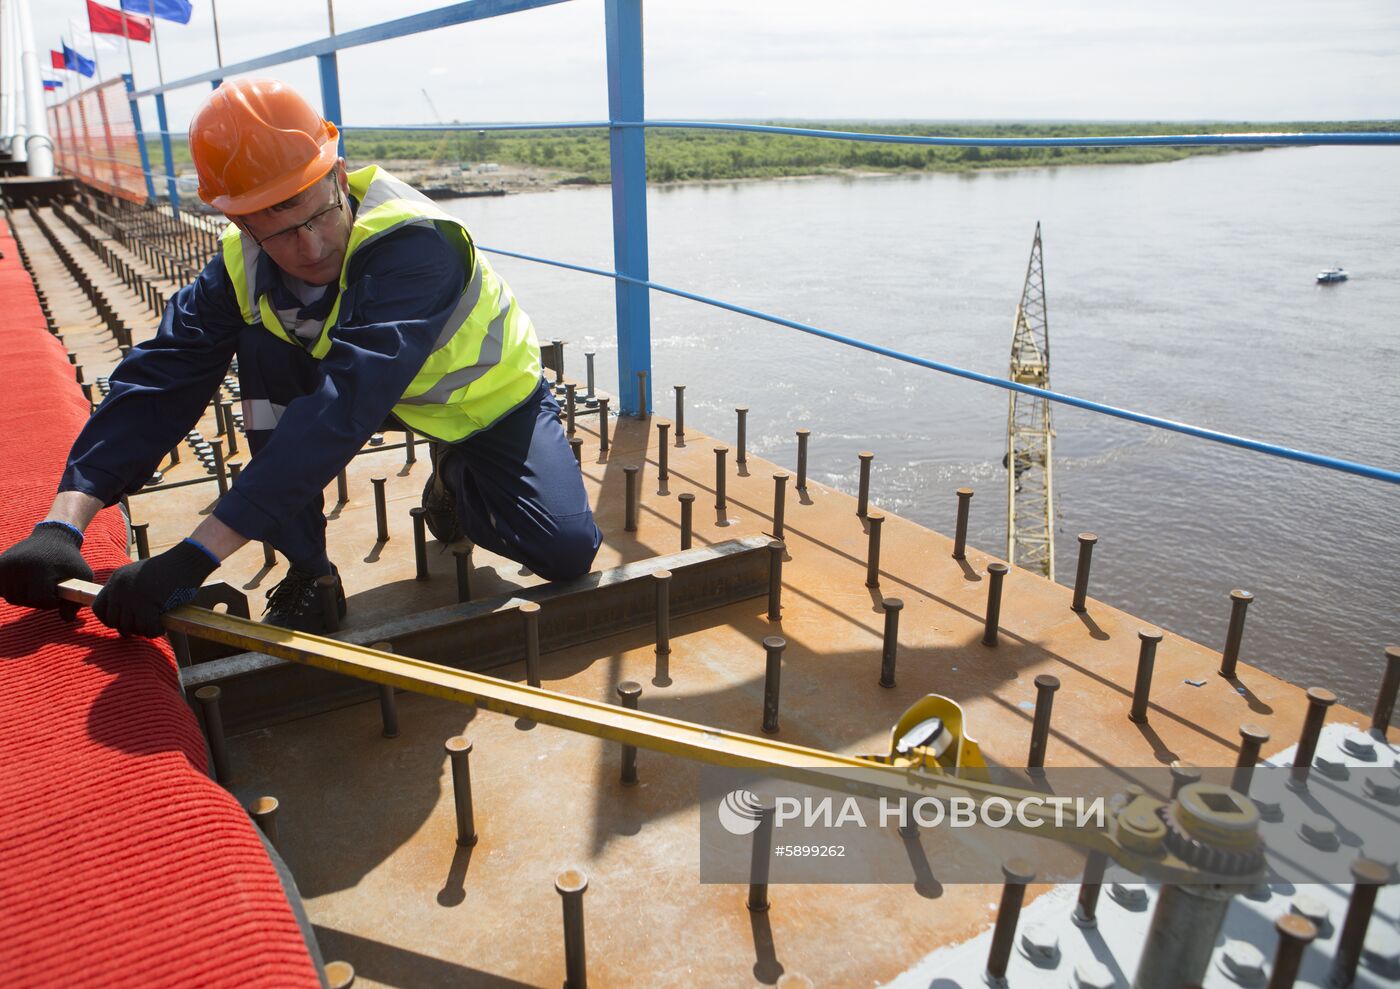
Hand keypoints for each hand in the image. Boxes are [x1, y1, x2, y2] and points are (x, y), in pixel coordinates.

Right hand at [0, 523, 93, 620]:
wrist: (53, 536)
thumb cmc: (69, 559)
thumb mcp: (82, 575)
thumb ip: (76, 599)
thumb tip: (66, 620)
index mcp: (41, 569)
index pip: (41, 600)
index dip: (52, 601)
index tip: (58, 591)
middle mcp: (20, 566)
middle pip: (24, 600)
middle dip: (37, 598)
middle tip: (47, 586)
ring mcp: (6, 565)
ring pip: (11, 597)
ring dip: (24, 595)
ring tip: (36, 583)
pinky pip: (0, 589)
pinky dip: (9, 589)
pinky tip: (22, 582)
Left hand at [93, 540, 219, 636]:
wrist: (187, 560)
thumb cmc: (170, 569)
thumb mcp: (141, 577)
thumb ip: (129, 592)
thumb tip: (127, 619)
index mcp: (116, 579)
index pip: (98, 607)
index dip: (109, 620)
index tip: (123, 623)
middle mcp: (120, 587)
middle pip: (113, 621)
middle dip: (128, 628)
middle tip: (142, 629)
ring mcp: (132, 596)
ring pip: (129, 627)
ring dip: (142, 631)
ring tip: (154, 627)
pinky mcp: (147, 604)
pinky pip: (147, 628)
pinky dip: (155, 631)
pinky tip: (162, 627)